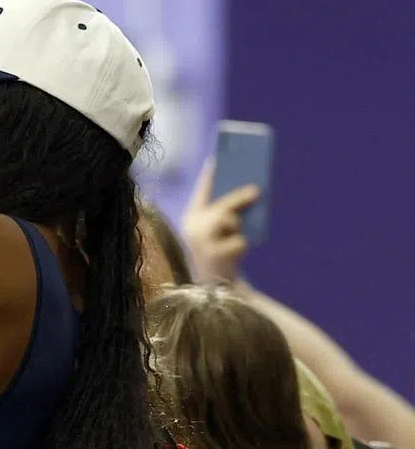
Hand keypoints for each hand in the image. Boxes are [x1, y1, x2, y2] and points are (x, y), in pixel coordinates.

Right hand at [181, 159, 260, 282]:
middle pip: (218, 207)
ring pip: (226, 221)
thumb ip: (229, 215)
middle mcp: (192, 230)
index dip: (210, 176)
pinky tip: (238, 252)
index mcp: (191, 219)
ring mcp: (202, 244)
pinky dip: (242, 246)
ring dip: (236, 224)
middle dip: (237, 198)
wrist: (216, 289)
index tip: (220, 159)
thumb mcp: (221, 233)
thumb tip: (252, 192)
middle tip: (257, 190)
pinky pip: (238, 242)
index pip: (201, 191)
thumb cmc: (220, 255)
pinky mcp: (215, 257)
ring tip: (239, 229)